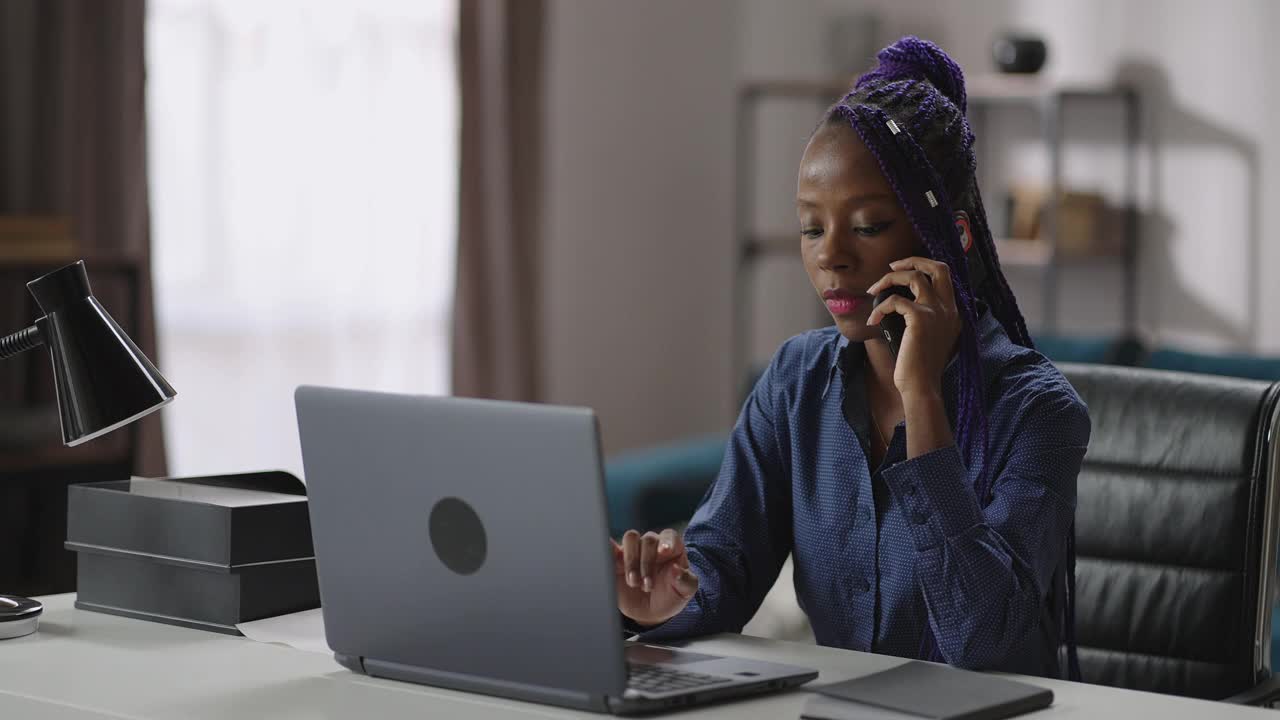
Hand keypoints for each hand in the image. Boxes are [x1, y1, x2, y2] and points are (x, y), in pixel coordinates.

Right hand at [612, 529, 698, 626]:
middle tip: (647, 586)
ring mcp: (634, 551)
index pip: (670, 536)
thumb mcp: (684, 592)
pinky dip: (608, 548)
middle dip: (647, 563)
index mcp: (672, 548)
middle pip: (648, 540)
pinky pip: (611, 548)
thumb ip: (686, 581)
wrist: (652, 612)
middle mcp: (652, 546)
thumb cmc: (670, 596)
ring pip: (630, 539)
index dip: (667, 542)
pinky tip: (609, 559)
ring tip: (633, 582)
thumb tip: (676, 569)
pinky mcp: (617, 559)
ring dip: (631, 560)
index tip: (663, 552)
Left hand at [865, 257, 962, 397]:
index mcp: (954, 313)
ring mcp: (937, 312)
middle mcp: (950, 309)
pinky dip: (880, 308)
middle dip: (913, 260)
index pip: (945, 277)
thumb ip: (925, 319)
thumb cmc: (920, 367)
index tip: (903, 272)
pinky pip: (894, 301)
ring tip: (874, 290)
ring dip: (889, 279)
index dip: (924, 268)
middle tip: (892, 266)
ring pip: (914, 276)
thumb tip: (901, 303)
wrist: (922, 387)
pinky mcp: (920, 319)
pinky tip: (873, 321)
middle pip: (938, 267)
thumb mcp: (928, 339)